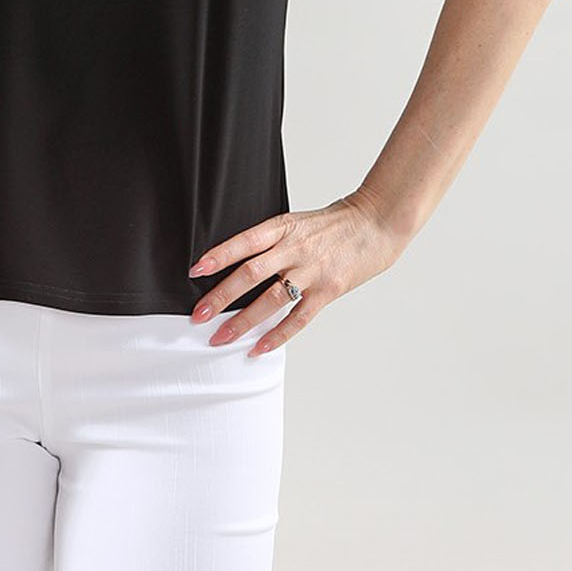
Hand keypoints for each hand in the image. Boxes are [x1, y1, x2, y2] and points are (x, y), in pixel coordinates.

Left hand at [187, 190, 408, 355]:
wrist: (376, 223)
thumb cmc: (334, 224)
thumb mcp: (298, 221)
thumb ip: (272, 241)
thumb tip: (239, 263)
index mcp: (284, 227)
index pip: (244, 242)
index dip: (218, 257)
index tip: (195, 271)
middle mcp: (295, 249)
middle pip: (251, 274)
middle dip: (221, 297)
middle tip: (198, 314)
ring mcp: (312, 271)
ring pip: (270, 300)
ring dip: (242, 321)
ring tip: (220, 337)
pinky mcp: (328, 291)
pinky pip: (298, 318)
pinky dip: (277, 336)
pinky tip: (259, 348)